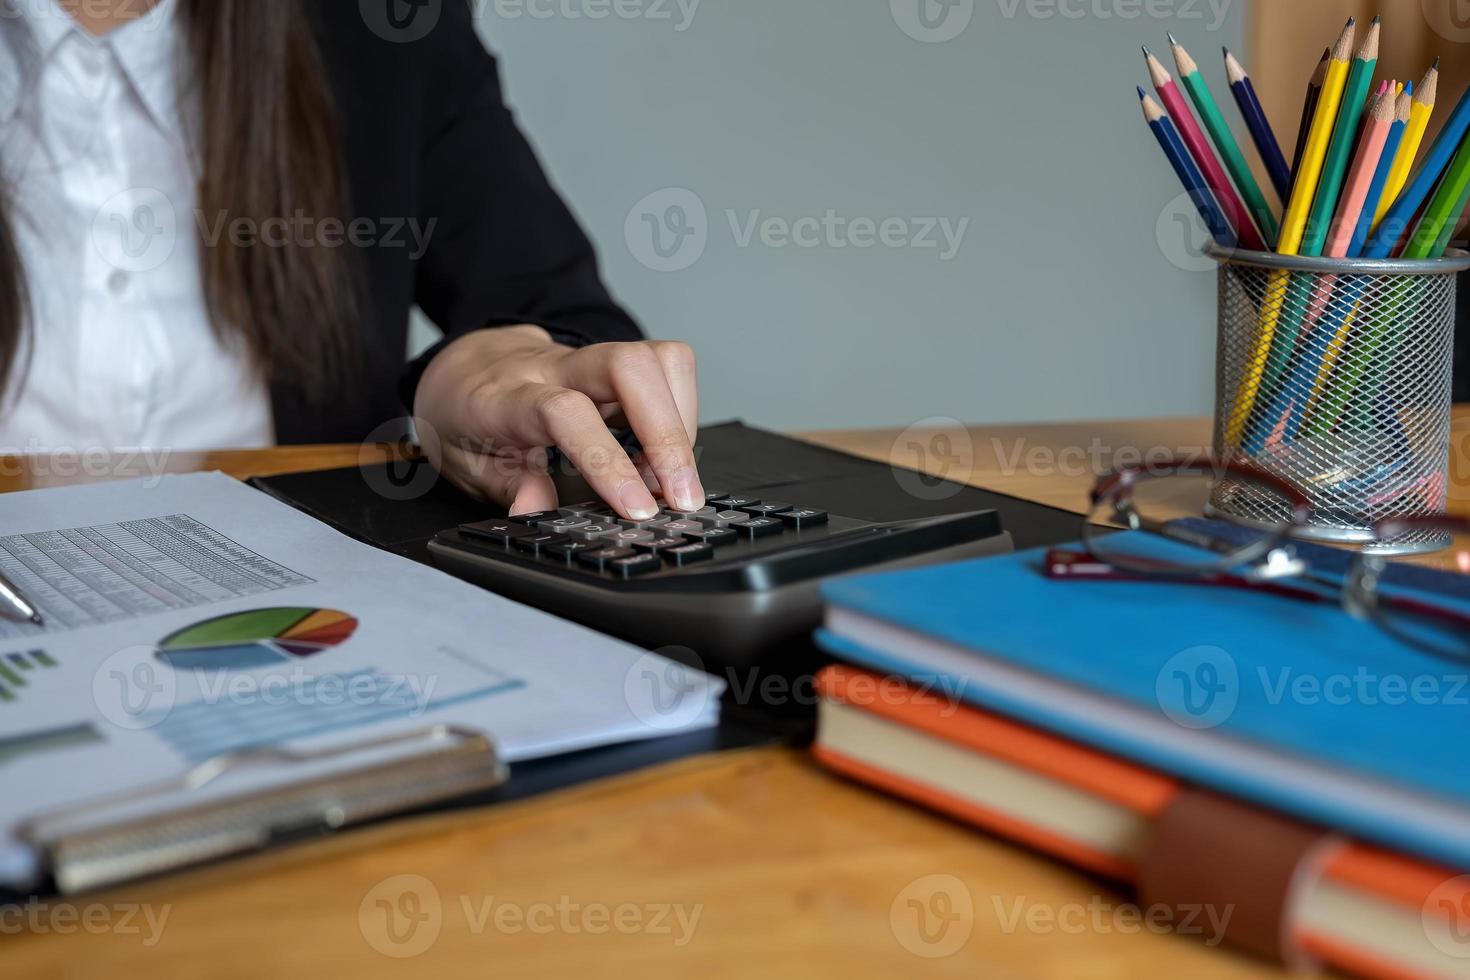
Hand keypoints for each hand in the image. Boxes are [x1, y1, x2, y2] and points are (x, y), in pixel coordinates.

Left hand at [413, 326, 703, 518]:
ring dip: (682, 422)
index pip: (565, 413)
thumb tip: (535, 511)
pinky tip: (663, 453)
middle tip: (681, 495)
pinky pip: (666, 366)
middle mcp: (553, 367)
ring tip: (671, 479)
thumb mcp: (463, 463)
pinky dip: (681, 412)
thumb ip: (504, 486)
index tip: (636, 507)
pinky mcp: (616, 361)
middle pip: (628, 366)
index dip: (607, 461)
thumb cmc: (464, 414)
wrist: (463, 364)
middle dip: (668, 432)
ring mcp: (589, 358)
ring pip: (657, 359)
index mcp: (506, 397)